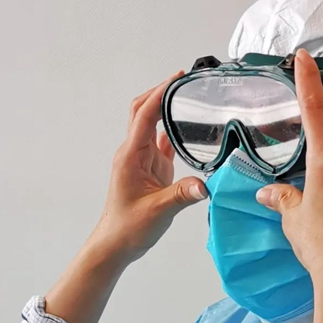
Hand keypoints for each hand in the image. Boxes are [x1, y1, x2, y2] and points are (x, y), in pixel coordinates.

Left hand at [90, 73, 207, 266]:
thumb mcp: (158, 211)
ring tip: (191, 98)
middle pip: (143, 111)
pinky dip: (173, 131)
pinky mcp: (150, 169)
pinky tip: (189, 127)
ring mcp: (142, 160)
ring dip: (166, 109)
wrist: (115, 244)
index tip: (178, 78)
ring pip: (152, 125)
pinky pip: (161, 143)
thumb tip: (206, 185)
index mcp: (131, 156)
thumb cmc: (128, 228)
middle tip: (185, 81)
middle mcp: (134, 153)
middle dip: (161, 93)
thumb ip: (182, 195)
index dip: (160, 93)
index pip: (144, 115)